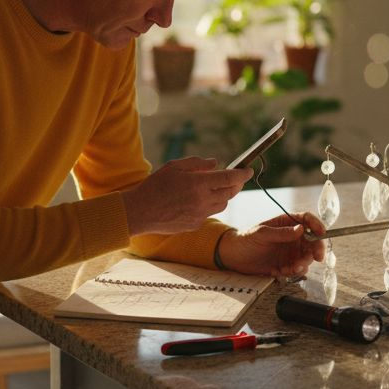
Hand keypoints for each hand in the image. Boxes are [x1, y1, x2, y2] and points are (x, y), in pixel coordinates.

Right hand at [121, 157, 253, 235]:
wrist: (140, 212)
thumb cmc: (155, 185)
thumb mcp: (174, 166)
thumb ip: (197, 163)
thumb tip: (216, 163)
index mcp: (198, 184)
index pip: (230, 178)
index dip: (242, 173)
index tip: (249, 170)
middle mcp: (202, 201)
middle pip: (230, 193)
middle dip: (235, 184)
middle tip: (235, 178)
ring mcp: (200, 215)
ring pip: (222, 204)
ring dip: (224, 195)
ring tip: (215, 188)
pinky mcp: (195, 225)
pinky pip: (209, 213)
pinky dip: (210, 205)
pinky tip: (198, 200)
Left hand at [218, 212, 325, 277]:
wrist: (234, 256)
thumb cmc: (245, 239)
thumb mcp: (262, 233)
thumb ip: (281, 233)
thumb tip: (301, 229)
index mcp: (287, 223)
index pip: (307, 220)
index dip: (317, 225)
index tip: (322, 233)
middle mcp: (292, 237)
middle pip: (313, 241)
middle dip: (316, 250)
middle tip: (315, 258)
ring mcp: (290, 251)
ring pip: (307, 257)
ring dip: (302, 264)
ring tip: (290, 268)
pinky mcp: (286, 264)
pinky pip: (297, 269)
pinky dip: (292, 272)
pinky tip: (279, 271)